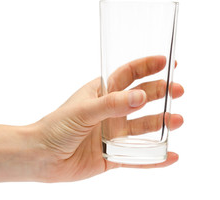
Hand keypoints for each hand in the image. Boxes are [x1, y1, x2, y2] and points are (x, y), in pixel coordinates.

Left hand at [32, 56, 183, 181]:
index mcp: (101, 93)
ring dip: (162, 122)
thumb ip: (111, 104)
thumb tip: (140, 96)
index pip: (127, 75)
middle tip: (178, 90)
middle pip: (140, 98)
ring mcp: (112, 133)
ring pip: (143, 127)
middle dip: (160, 93)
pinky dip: (154, 157)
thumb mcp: (84, 110)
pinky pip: (137, 156)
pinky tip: (170, 155)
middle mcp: (110, 111)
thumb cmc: (56, 127)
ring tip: (177, 120)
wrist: (41, 156)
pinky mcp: (112, 155)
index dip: (146, 67)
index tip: (167, 62)